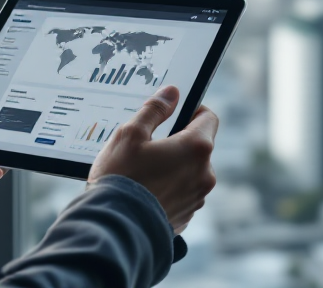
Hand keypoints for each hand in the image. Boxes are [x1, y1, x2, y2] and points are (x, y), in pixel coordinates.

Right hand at [90, 86, 218, 233]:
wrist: (114, 229)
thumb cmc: (121, 179)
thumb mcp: (130, 134)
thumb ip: (154, 110)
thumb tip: (172, 93)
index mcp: (196, 148)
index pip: (208, 118)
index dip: (193, 110)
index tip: (174, 112)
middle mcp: (204, 174)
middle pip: (197, 146)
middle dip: (177, 142)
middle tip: (148, 145)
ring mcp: (197, 197)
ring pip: (189, 171)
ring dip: (173, 167)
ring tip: (142, 172)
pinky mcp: (186, 216)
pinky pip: (182, 193)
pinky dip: (169, 189)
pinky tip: (145, 191)